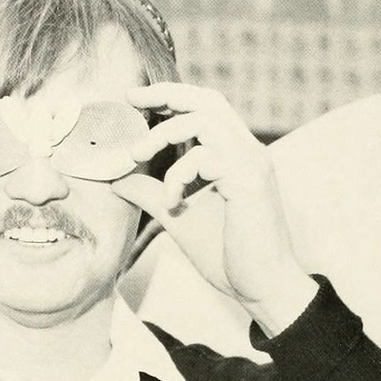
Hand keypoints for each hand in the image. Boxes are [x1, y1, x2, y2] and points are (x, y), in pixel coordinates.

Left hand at [112, 82, 316, 335]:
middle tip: (130, 99)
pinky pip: (206, 157)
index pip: (204, 107)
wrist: (263, 287)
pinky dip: (178, 175)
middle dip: (165, 93)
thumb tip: (117, 180)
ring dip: (162, 133)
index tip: (134, 98)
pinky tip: (172, 202)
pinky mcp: (249, 180)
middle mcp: (247, 150)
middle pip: (207, 99)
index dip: (170, 96)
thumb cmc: (226, 254)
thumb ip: (150, 194)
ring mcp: (251, 162)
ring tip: (135, 155)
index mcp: (234, 154)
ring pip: (204, 120)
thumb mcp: (177, 216)